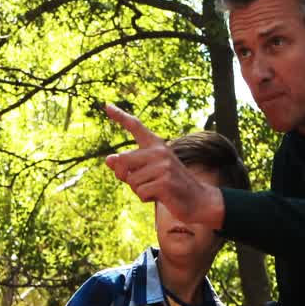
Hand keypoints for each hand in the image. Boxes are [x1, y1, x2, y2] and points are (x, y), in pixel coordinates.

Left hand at [103, 104, 225, 229]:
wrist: (197, 200)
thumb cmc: (169, 186)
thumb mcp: (147, 173)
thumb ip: (128, 166)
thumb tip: (108, 160)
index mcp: (156, 145)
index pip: (136, 126)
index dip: (120, 116)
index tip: (107, 105)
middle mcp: (159, 151)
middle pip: (122, 160)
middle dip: (123, 175)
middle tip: (139, 183)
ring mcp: (164, 166)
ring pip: (131, 180)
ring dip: (138, 190)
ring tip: (156, 189)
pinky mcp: (166, 182)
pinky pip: (141, 192)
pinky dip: (145, 198)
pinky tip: (160, 196)